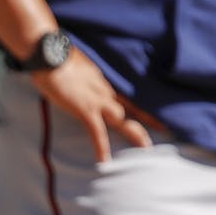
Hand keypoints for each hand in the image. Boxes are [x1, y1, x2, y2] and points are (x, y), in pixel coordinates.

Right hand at [30, 51, 158, 162]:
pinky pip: (96, 131)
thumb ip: (82, 79)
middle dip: (149, 120)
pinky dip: (101, 146)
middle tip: (166, 130)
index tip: (155, 113)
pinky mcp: (84, 108)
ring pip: (122, 119)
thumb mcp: (76, 69)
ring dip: (134, 134)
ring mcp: (97, 100)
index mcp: (103, 82)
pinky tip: (105, 161)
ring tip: (146, 150)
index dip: (142, 106)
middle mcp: (105, 91)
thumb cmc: (57, 58)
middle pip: (132, 107)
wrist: (49, 53)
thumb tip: (79, 82)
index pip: (128, 96)